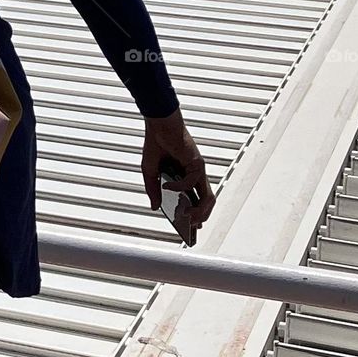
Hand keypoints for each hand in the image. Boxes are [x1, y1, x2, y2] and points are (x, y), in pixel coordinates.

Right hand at [141, 108, 215, 229]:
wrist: (159, 124)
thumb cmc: (156, 143)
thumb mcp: (150, 171)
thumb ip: (152, 190)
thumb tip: (154, 207)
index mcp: (185, 178)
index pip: (195, 202)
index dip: (195, 217)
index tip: (191, 232)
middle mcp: (195, 176)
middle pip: (205, 203)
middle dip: (200, 218)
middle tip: (191, 229)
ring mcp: (197, 171)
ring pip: (208, 198)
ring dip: (199, 211)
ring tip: (187, 218)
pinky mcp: (196, 164)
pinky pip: (191, 182)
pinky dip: (178, 188)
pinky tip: (167, 187)